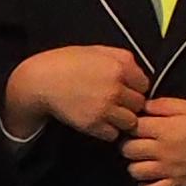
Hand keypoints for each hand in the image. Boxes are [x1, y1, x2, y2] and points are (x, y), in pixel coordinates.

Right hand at [11, 43, 152, 140]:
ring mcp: (105, 107)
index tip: (125, 89)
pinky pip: (113, 134)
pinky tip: (98, 121)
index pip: (144, 85)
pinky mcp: (93, 124)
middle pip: (139, 104)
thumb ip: (122, 59)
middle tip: (115, 102)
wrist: (41, 80)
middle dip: (129, 104)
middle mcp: (116, 87)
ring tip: (108, 113)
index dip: (134, 88)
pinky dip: (107, 130)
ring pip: (130, 122)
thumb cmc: (67, 63)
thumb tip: (138, 74)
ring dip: (121, 120)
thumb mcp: (97, 50)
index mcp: (120, 66)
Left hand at [123, 96, 185, 185]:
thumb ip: (164, 105)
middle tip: (138, 140)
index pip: (132, 126)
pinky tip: (151, 176)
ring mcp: (167, 171)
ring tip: (144, 158)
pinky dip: (145, 185)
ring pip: (134, 171)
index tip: (137, 123)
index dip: (132, 123)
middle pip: (127, 149)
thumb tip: (143, 107)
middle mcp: (160, 151)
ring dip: (135, 163)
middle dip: (129, 143)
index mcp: (164, 129)